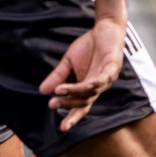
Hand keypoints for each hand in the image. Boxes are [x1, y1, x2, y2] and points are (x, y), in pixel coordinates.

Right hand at [40, 17, 127, 131]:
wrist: (105, 28)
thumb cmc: (89, 46)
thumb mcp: (68, 62)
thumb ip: (58, 76)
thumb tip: (42, 91)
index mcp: (88, 87)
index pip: (81, 107)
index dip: (73, 117)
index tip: (62, 128)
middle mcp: (99, 86)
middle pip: (85, 102)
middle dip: (68, 103)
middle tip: (53, 103)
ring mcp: (107, 77)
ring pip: (91, 91)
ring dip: (75, 92)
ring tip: (60, 91)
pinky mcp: (113, 66)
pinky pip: (104, 78)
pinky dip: (94, 82)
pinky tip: (85, 84)